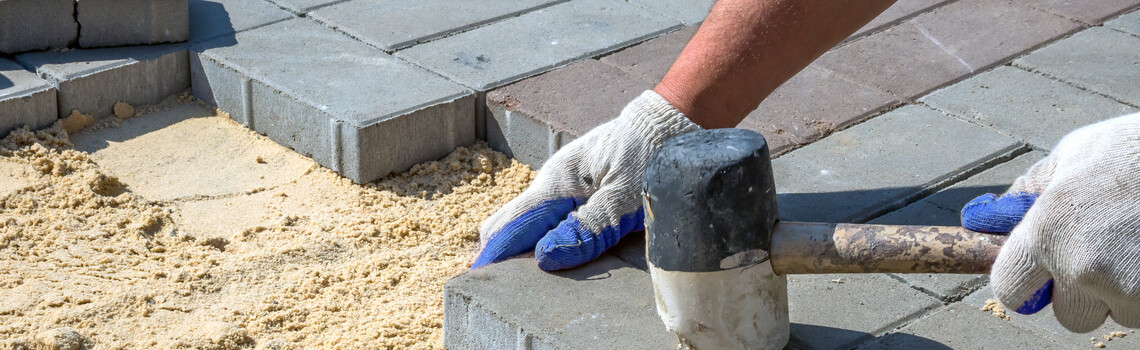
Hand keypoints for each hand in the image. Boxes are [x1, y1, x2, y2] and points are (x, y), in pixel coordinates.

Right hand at [472, 91, 699, 270]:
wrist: (672, 122)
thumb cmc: (652, 155)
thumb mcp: (624, 197)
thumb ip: (587, 228)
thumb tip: (545, 257)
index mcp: (556, 182)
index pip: (513, 225)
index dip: (494, 254)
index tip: (479, 281)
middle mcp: (553, 182)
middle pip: (512, 221)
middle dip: (502, 250)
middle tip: (499, 286)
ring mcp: (565, 183)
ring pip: (531, 219)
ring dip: (524, 245)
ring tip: (522, 277)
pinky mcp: (581, 187)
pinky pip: (551, 215)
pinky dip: (544, 235)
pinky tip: (552, 253)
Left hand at [961, 113, 1139, 331]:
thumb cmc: (1131, 152)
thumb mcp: (1069, 157)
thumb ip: (1028, 193)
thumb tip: (990, 217)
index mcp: (1046, 232)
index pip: (1009, 289)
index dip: (1022, 282)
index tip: (1035, 274)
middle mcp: (1081, 266)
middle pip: (1068, 314)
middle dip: (1081, 293)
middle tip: (1100, 254)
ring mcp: (1128, 288)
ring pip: (1114, 315)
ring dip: (1121, 292)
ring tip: (1134, 246)